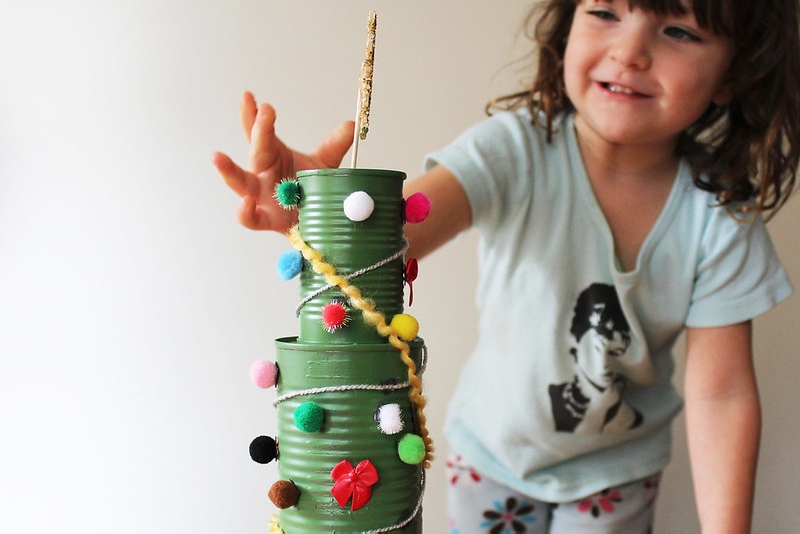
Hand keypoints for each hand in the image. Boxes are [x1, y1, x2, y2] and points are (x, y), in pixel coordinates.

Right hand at [212, 91, 354, 232]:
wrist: (314, 220)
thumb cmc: (310, 188)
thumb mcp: (324, 165)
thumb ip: (335, 146)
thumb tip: (351, 125)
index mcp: (274, 155)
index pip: (261, 132)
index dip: (254, 115)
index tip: (250, 96)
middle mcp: (262, 173)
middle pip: (256, 150)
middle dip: (257, 129)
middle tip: (260, 109)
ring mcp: (260, 195)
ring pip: (240, 182)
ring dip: (227, 170)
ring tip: (217, 156)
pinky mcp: (265, 218)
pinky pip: (249, 217)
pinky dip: (244, 211)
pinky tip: (246, 203)